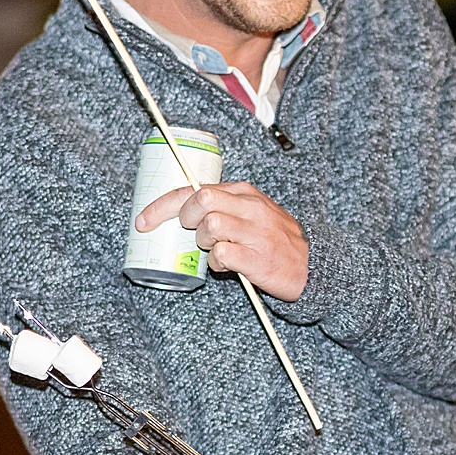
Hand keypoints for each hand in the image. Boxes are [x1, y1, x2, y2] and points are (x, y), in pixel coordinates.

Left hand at [136, 182, 308, 300]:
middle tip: (190, 232)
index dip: (162, 205)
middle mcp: (250, 208)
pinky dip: (217, 263)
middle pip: (201, 199)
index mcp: (244, 193)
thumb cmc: (275, 239)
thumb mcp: (254, 211)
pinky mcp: (257, 258)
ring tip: (215, 249)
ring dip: (203, 242)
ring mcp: (255, 232)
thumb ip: (224, 206)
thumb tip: (182, 211)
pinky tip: (227, 265)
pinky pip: (222, 255)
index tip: (143, 221)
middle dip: (184, 217)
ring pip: (209, 226)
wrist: (312, 264)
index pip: (195, 189)